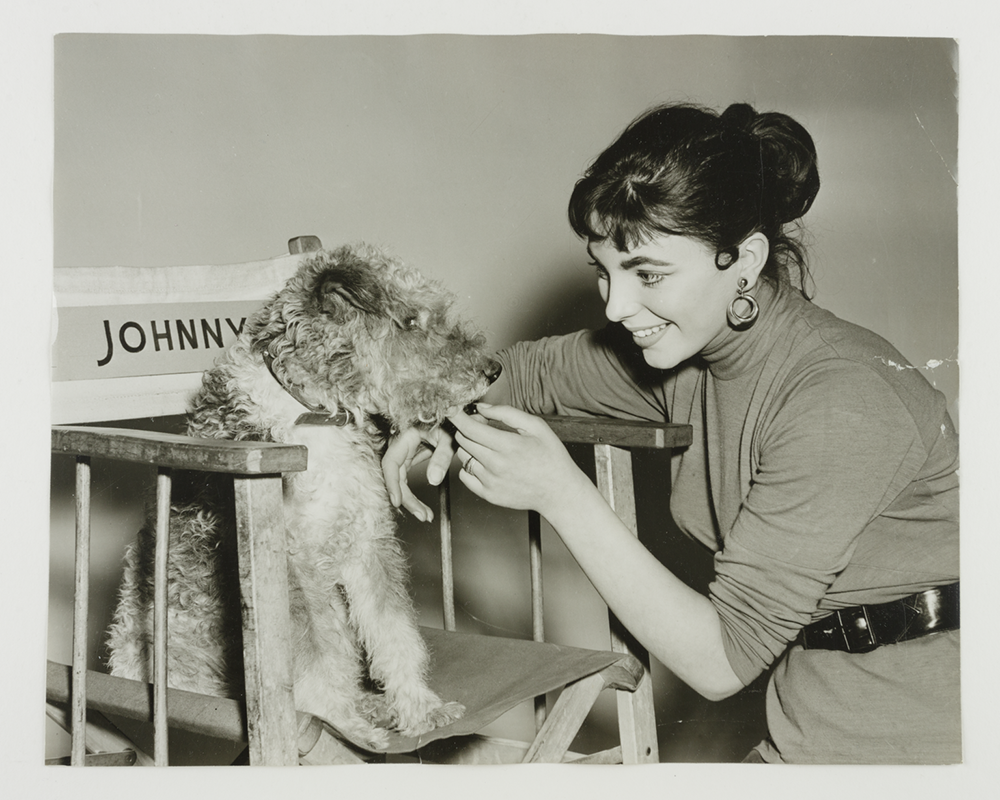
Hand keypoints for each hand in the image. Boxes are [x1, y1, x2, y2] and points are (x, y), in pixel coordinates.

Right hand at [381, 425, 456, 521]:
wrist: (454, 415)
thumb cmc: (450, 421)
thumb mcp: (448, 438)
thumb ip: (442, 457)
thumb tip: (433, 480)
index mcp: (405, 437)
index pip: (391, 463)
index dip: (392, 483)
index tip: (397, 501)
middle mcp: (401, 446)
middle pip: (396, 476)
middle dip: (406, 498)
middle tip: (423, 515)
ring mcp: (404, 452)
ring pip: (401, 480)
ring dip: (410, 499)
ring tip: (425, 515)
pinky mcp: (410, 457)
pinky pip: (406, 478)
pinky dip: (414, 493)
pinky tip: (423, 507)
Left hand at [449, 404, 589, 517]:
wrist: (558, 492)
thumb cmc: (551, 457)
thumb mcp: (536, 427)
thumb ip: (507, 413)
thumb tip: (481, 408)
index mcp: (508, 445)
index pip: (470, 428)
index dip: (457, 416)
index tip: (453, 410)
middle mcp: (496, 465)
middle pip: (463, 441)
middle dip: (467, 429)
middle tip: (483, 427)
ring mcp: (490, 482)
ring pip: (462, 457)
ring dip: (469, 447)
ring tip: (488, 446)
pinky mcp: (488, 495)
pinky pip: (465, 475)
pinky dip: (470, 466)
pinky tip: (487, 463)